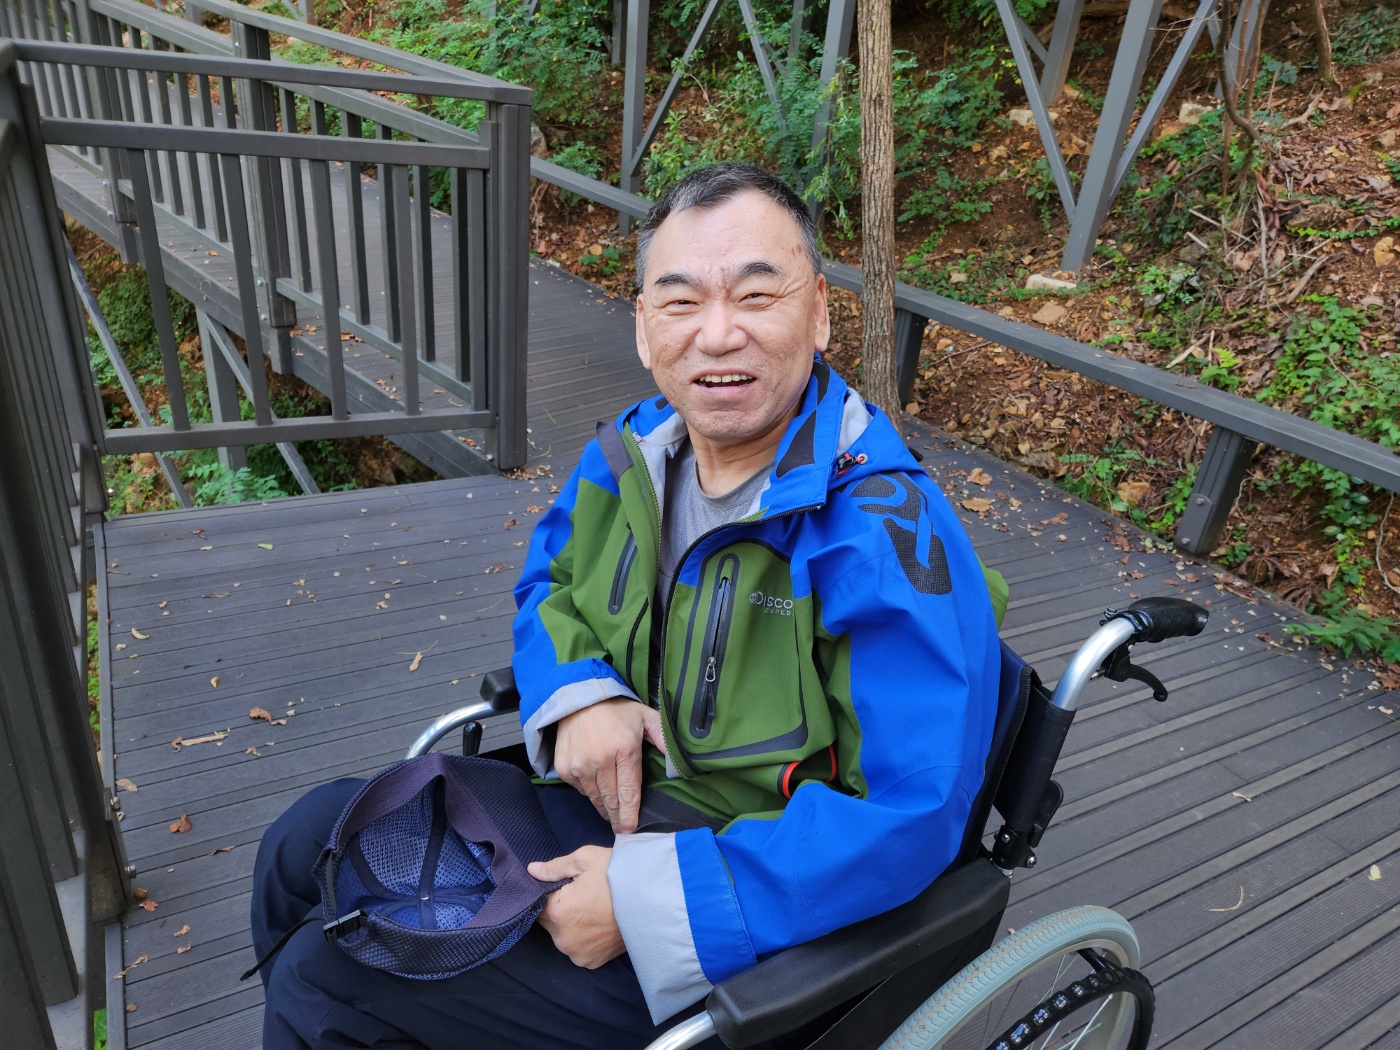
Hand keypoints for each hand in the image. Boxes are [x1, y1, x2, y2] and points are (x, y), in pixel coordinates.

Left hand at [528, 847, 624, 968]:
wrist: (654, 900)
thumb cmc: (619, 876)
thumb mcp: (586, 860)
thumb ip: (554, 867)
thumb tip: (532, 871)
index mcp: (557, 913)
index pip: (536, 902)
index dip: (548, 891)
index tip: (565, 884)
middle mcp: (563, 939)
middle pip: (549, 920)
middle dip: (560, 907)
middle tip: (584, 893)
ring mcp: (578, 954)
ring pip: (563, 934)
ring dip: (571, 923)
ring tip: (594, 907)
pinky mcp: (592, 962)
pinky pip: (578, 947)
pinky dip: (584, 937)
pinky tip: (600, 922)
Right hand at [554, 698, 665, 832]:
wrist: (578, 698)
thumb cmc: (617, 710)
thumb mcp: (647, 718)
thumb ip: (665, 740)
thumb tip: (680, 766)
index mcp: (624, 750)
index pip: (629, 793)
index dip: (630, 815)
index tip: (631, 830)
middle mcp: (599, 761)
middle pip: (611, 801)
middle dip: (618, 818)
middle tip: (622, 827)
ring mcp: (579, 766)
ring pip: (595, 799)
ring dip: (604, 807)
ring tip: (611, 811)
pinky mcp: (563, 768)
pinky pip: (580, 789)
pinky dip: (589, 790)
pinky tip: (596, 783)